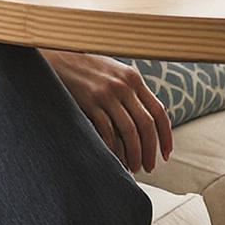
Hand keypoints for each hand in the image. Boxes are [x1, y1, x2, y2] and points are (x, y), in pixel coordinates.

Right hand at [43, 51, 173, 172]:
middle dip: (150, 150)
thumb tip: (148, 122)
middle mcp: (124, 85)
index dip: (166, 136)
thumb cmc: (88, 69)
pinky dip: (112, 149)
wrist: (58, 57)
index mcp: (134, 79)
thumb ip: (131, 91)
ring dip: (134, 154)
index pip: (159, 111)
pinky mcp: (89, 102)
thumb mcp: (115, 73)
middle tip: (149, 167)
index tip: (166, 154)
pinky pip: (106, 131)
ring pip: (129, 131)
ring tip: (133, 167)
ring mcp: (106, 93)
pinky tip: (113, 159)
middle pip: (146, 125)